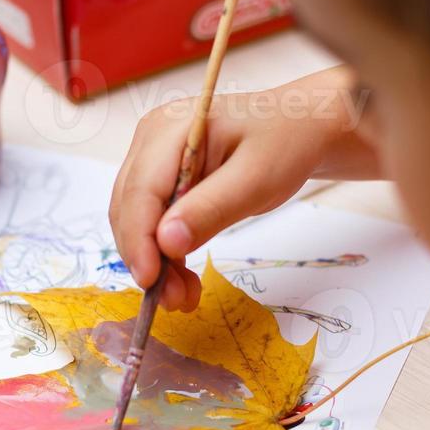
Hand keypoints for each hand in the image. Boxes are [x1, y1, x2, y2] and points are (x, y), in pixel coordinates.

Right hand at [110, 67, 380, 311]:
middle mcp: (150, 142)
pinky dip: (164, 254)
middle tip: (175, 300)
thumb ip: (211, 209)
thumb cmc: (282, 144)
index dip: (139, 240)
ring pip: (136, 221)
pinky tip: (182, 279)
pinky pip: (152, 222)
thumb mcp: (256, 179)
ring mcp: (152, 160)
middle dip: (147, 258)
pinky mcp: (162, 179)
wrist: (298, 129)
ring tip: (183, 296)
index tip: (150, 281)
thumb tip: (165, 242)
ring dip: (154, 262)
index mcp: (169, 129)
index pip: (140, 191)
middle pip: (130, 209)